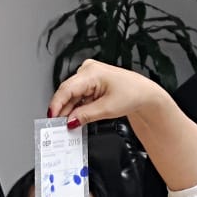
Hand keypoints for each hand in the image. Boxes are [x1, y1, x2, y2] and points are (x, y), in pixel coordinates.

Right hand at [47, 60, 170, 128]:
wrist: (145, 94)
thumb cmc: (133, 94)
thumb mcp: (107, 109)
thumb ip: (85, 115)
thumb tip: (70, 121)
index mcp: (92, 72)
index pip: (67, 88)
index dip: (57, 104)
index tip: (52, 117)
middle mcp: (88, 70)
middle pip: (68, 92)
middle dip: (64, 110)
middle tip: (59, 126)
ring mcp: (89, 75)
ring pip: (72, 95)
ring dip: (71, 109)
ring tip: (70, 124)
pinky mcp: (91, 82)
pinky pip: (78, 95)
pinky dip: (78, 106)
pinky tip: (78, 116)